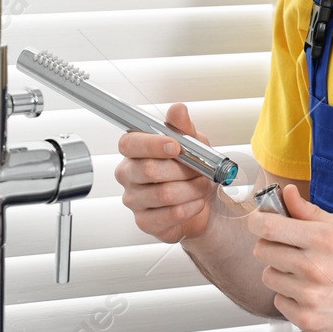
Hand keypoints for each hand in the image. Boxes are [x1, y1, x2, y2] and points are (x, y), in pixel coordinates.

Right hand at [115, 104, 216, 243]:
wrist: (204, 201)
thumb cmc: (192, 169)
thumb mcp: (194, 143)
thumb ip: (183, 127)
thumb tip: (178, 109)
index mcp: (135, 151)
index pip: (130, 144)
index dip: (152, 145)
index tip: (176, 146)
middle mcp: (128, 174)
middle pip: (149, 170)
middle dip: (183, 170)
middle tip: (201, 170)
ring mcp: (134, 199)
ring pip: (164, 194)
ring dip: (192, 189)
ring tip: (202, 186)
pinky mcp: (144, 222)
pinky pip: (171, 214)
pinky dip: (191, 207)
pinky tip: (197, 202)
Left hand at [246, 183, 332, 331]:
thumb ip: (309, 212)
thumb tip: (287, 193)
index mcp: (322, 239)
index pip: (268, 227)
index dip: (256, 221)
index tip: (258, 222)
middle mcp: (313, 267)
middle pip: (262, 251)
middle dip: (271, 247)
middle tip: (289, 250)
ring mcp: (309, 296)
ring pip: (269, 277)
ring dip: (281, 274)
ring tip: (305, 275)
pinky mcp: (307, 319)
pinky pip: (278, 301)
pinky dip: (290, 297)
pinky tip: (310, 294)